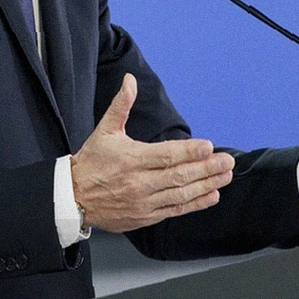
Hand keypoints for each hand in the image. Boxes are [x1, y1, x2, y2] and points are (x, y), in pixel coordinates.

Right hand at [71, 74, 234, 231]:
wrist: (72, 198)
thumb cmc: (91, 163)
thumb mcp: (104, 131)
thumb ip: (121, 105)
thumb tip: (130, 80)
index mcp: (131, 159)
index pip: (166, 155)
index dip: (189, 152)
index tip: (208, 147)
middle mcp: (139, 182)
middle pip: (179, 175)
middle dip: (206, 168)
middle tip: (227, 161)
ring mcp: (143, 202)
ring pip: (180, 194)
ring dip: (206, 185)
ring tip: (225, 176)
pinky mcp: (145, 217)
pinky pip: (174, 210)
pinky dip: (195, 204)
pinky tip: (211, 196)